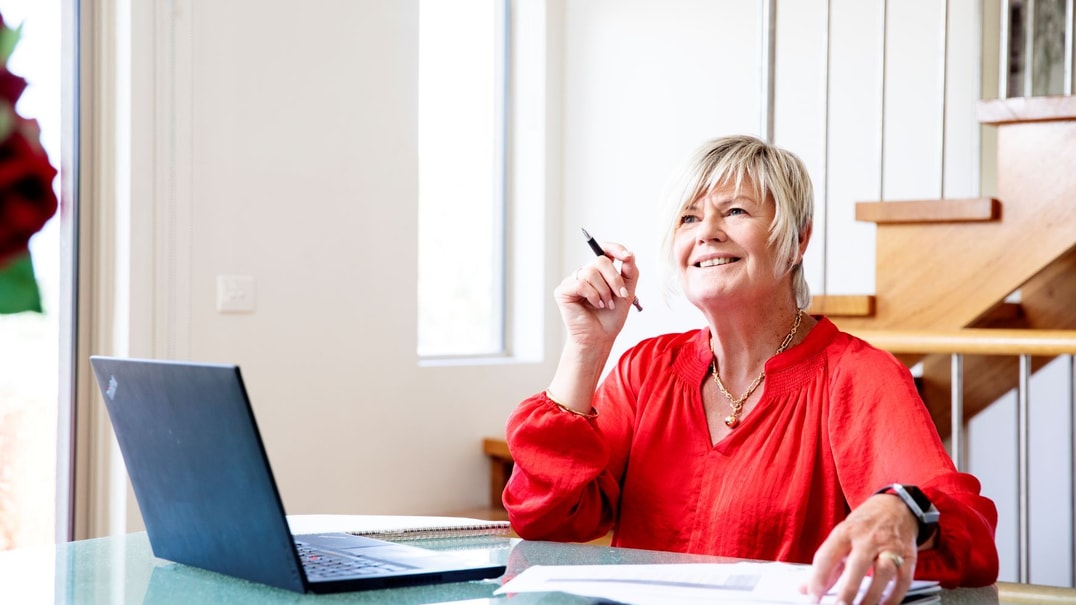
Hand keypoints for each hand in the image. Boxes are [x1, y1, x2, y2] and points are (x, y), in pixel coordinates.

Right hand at [554, 241, 638, 347]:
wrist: (601, 337)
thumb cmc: (611, 317)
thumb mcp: (627, 292)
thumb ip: (630, 272)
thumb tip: (629, 254)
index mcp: (600, 272)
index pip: (605, 250)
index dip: (615, 248)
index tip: (627, 256)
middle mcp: (585, 273)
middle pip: (600, 260)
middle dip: (614, 279)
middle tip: (620, 294)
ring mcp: (573, 281)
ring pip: (590, 272)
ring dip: (604, 292)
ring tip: (606, 305)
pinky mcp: (563, 291)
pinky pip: (581, 283)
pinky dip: (592, 295)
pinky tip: (595, 305)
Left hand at [802, 494, 918, 604]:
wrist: (896, 507)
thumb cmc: (865, 524)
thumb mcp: (841, 536)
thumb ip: (827, 564)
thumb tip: (806, 588)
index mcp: (846, 532)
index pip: (828, 555)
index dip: (817, 578)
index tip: (812, 597)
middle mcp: (868, 538)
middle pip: (857, 565)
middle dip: (848, 590)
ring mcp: (890, 547)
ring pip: (882, 573)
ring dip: (871, 596)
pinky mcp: (908, 556)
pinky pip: (903, 580)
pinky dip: (893, 596)